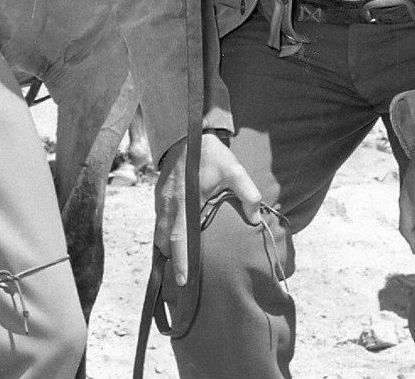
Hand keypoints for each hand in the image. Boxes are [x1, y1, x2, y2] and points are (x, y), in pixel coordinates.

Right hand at [154, 133, 262, 285]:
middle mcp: (168, 204)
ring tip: (180, 261)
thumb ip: (248, 194)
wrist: (185, 134)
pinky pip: (159, 222)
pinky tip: (175, 238)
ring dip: (168, 246)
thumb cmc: (210, 154)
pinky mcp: (158, 196)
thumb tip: (256, 219)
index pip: (180, 238)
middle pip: (165, 241)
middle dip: (172, 260)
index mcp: (185, 201)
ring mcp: (160, 200)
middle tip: (183, 278)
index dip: (181, 260)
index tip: (182, 281)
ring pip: (160, 232)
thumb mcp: (234, 170)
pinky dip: (165, 233)